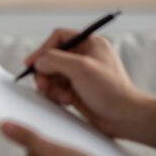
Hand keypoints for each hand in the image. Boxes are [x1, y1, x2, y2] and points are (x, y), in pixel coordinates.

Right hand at [25, 29, 155, 148]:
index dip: (43, 49)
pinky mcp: (78, 90)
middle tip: (42, 86)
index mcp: (90, 43)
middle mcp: (85, 56)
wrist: (124, 118)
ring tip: (63, 97)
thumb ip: (54, 60)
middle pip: (52, 58)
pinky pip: (57, 88)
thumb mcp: (80, 69)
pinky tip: (67, 102)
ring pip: (53, 75)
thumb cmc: (109, 91)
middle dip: (46, 72)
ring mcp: (81, 74)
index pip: (59, 37)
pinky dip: (58, 95)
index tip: (31, 63)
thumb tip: (38, 62)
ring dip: (53, 86)